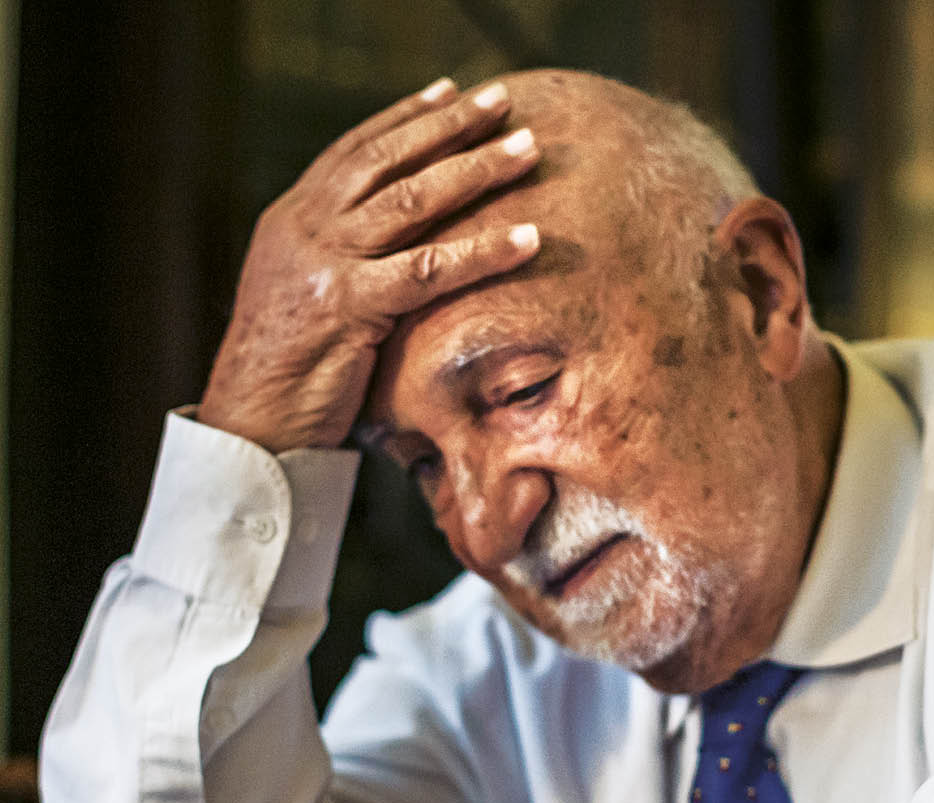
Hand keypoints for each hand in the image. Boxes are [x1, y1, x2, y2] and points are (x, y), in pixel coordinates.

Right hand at [198, 78, 540, 452]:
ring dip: (476, 170)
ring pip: (411, 200)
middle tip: (501, 102)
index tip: (449, 92)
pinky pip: (429, 269)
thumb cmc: (285, 374)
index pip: (355, 151)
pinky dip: (482, 252)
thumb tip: (390, 255)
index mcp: (292, 220)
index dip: (404, 119)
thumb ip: (340, 266)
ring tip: (528, 148)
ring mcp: (324, 261)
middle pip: (388, 160)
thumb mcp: (305, 302)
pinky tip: (527, 238)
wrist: (248, 421)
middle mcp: (305, 227)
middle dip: (450, 126)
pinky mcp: (347, 303)